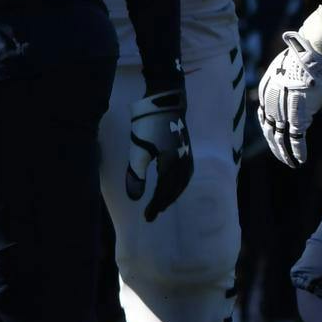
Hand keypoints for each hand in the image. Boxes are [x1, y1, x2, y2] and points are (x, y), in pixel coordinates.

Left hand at [123, 88, 191, 220]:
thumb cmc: (148, 126)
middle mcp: (184, 165)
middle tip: (151, 215)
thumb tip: (134, 198)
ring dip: (170, 196)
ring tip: (160, 205)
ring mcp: (188, 158)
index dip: (154, 206)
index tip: (146, 217)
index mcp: (172, 167)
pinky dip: (176, 186)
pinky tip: (170, 187)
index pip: (163, 193)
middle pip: (174, 191)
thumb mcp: (138, 151)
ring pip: (180, 185)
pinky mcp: (187, 152)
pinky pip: (183, 176)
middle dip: (162, 204)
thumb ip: (136, 175)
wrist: (165, 104)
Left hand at [259, 31, 321, 166]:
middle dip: (274, 146)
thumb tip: (292, 93)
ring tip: (290, 164)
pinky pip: (296, 138)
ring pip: (280, 138)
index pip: (264, 117)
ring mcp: (282, 111)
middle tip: (281, 158)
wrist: (309, 55)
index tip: (273, 137)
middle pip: (269, 130)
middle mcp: (269, 105)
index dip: (269, 129)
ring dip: (285, 154)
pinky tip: (300, 160)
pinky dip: (298, 151)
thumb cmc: (299, 58)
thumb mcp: (283, 71)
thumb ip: (283, 85)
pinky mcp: (298, 115)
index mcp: (265, 94)